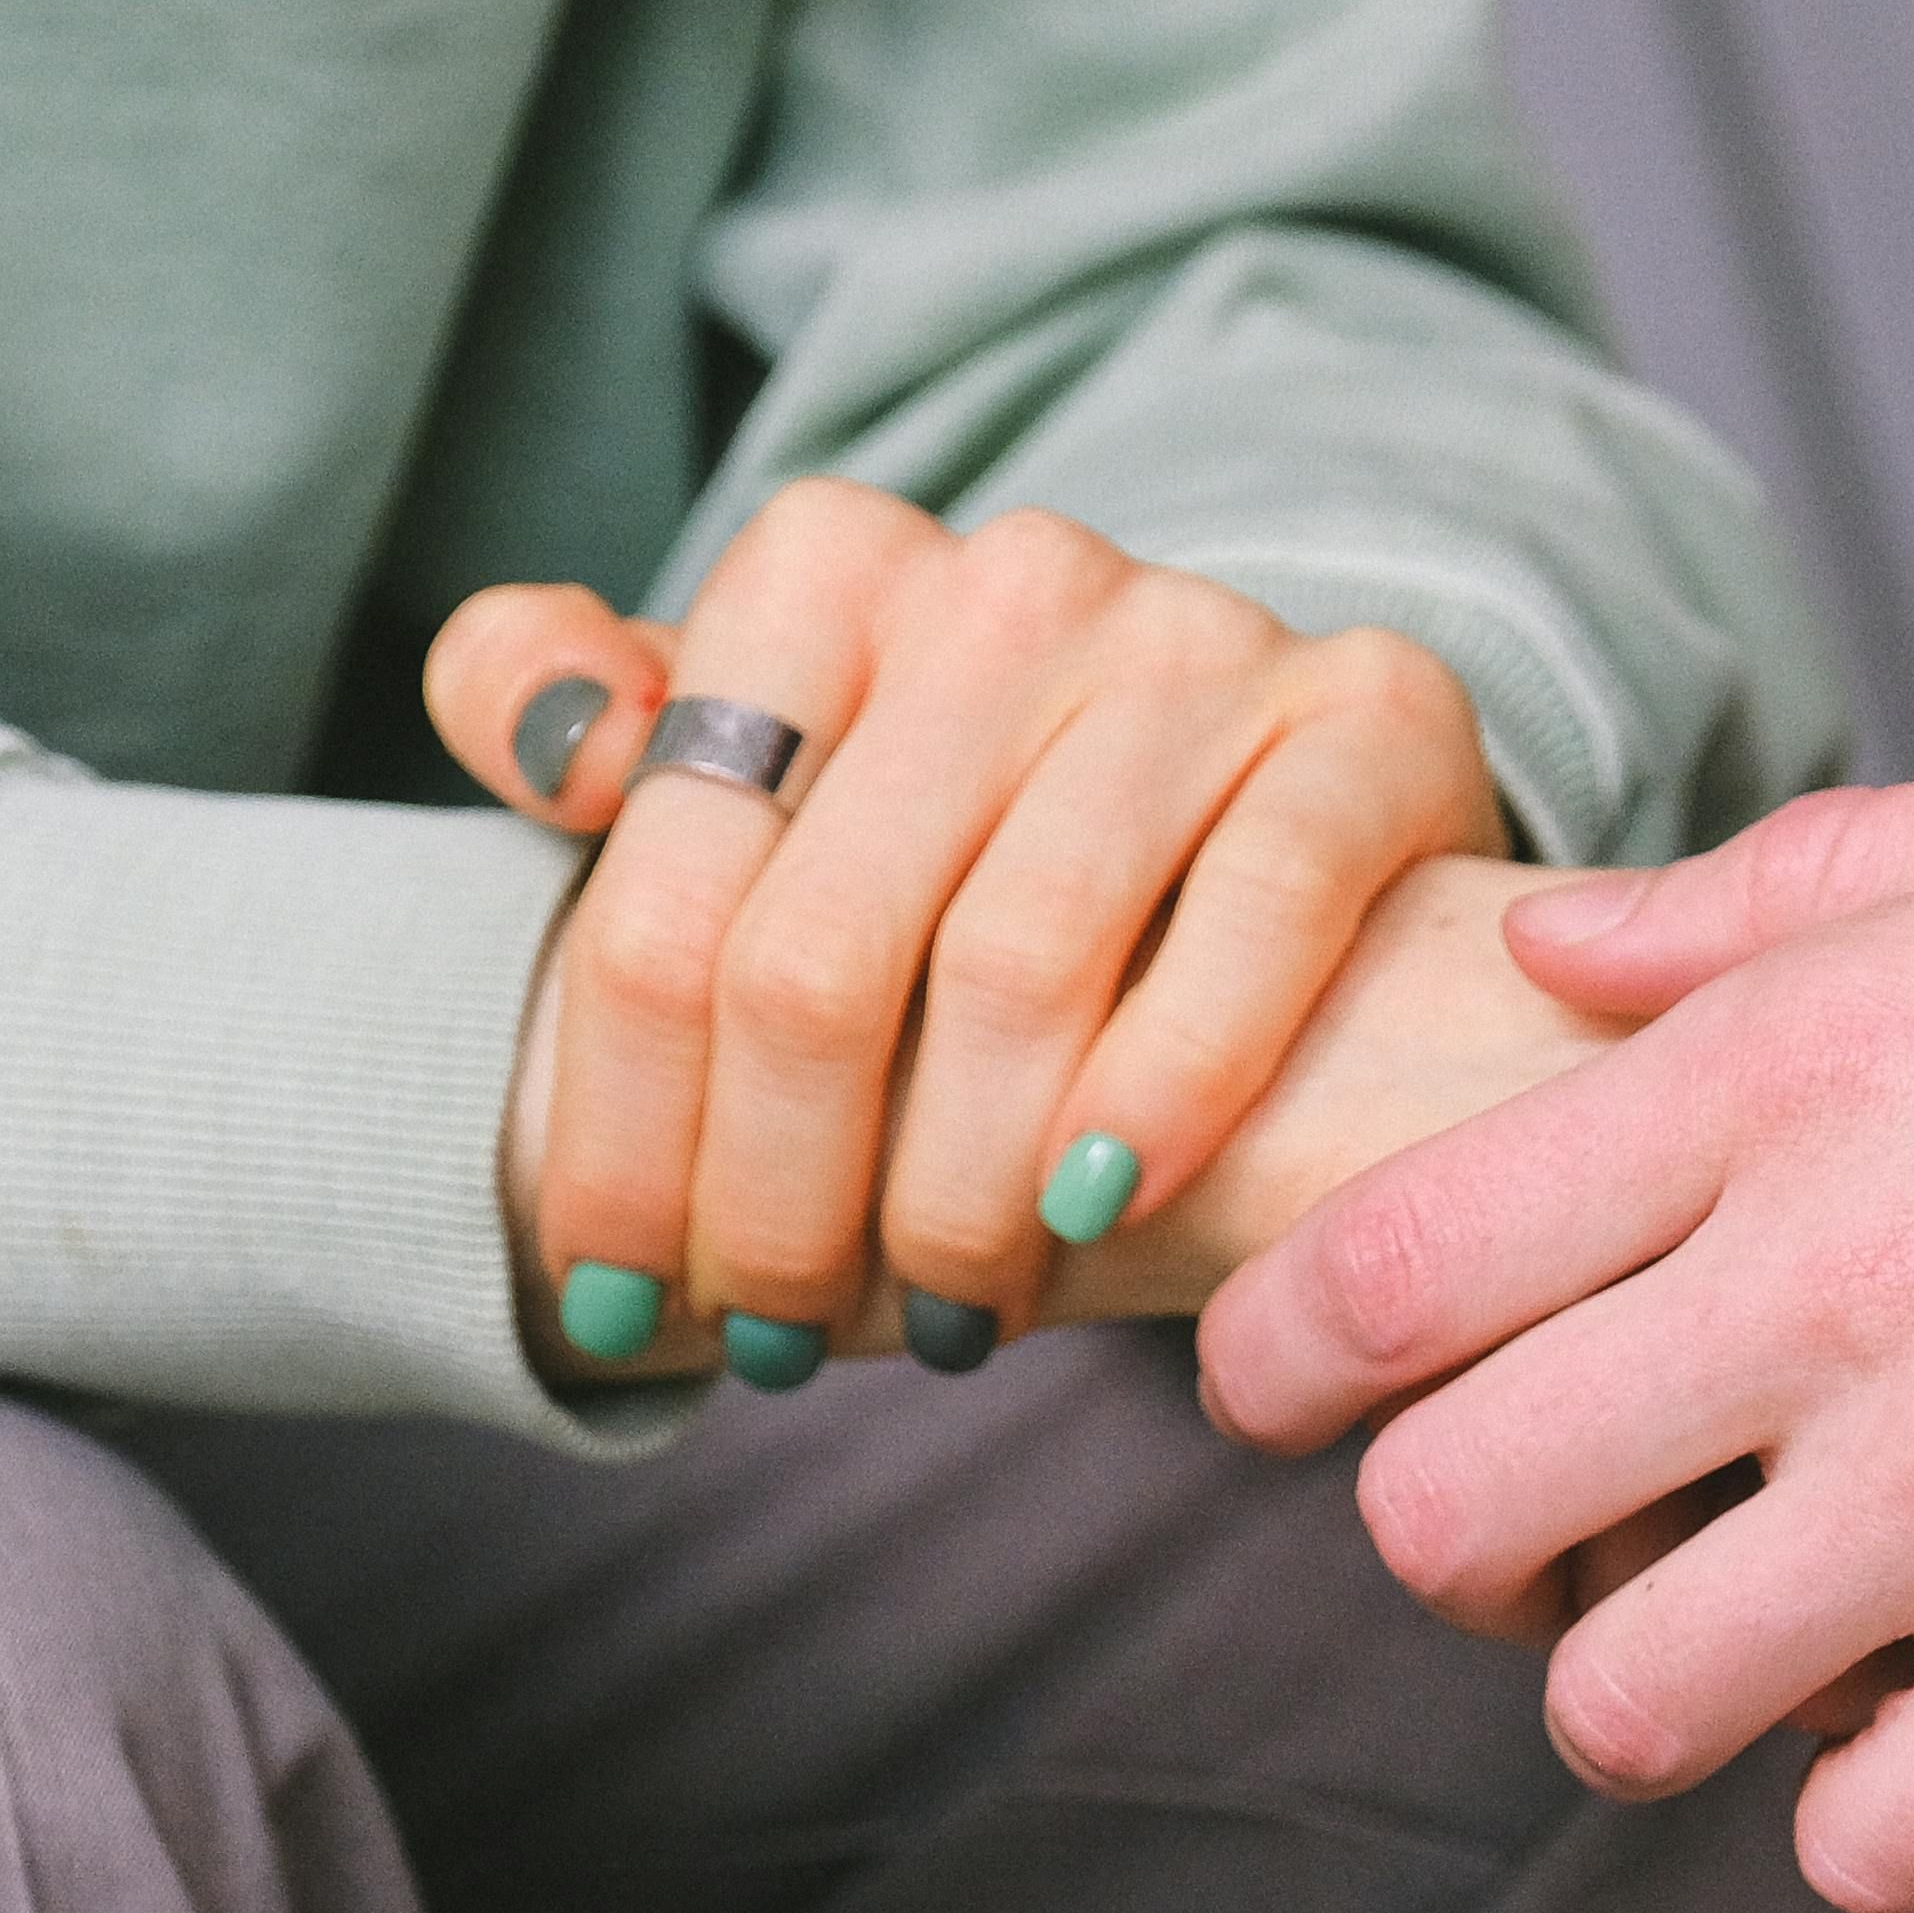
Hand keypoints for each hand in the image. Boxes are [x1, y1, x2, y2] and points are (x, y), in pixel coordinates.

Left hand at [432, 481, 1499, 1376]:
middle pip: (818, 961)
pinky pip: (1257, 913)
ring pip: (1018, 967)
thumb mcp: (745, 765)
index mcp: (822, 569)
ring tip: (943, 1319)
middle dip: (778, 1203)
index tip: (608, 1297)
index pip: (666, 903)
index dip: (619, 1135)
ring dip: (958, 1199)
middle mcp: (1007, 577)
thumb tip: (544, 733)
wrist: (1256, 804)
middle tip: (777, 1343)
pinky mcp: (1369, 711)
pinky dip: (1167, 1087)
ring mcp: (1197, 636)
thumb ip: (574, 717)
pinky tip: (1099, 1210)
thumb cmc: (949, 838)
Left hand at [1196, 730, 1913, 1912]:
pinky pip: (1870, 1835)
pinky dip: (1894, 1817)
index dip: (1284, 1357)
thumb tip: (1571, 940)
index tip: (1287, 1398)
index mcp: (1818, 1050)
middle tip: (1555, 1548)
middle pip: (1446, 1512)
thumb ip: (1825, 887)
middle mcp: (1843, 1268)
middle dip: (1462, 1555)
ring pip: (1623, 1705)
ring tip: (1768, 1656)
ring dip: (1670, 1700)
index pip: (1394, 1252)